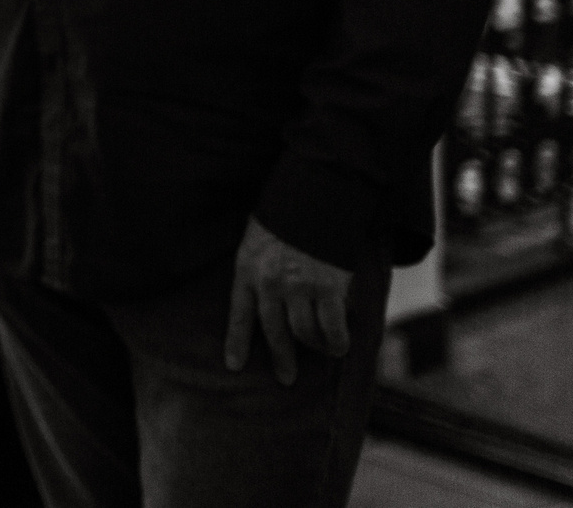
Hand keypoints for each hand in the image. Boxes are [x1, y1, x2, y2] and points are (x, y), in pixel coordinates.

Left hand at [224, 217, 353, 386]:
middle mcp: (270, 282)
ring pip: (303, 333)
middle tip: (286, 377)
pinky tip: (339, 346)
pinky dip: (336, 341)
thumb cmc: (285, 217)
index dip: (236, 341)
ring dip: (314, 347)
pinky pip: (331, 327)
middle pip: (273, 331)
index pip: (239, 313)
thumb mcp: (258, 239)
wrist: (315, 196)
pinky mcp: (327, 288)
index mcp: (248, 268)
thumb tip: (266, 295)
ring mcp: (298, 287)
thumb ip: (259, 268)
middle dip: (281, 358)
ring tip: (322, 350)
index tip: (233, 365)